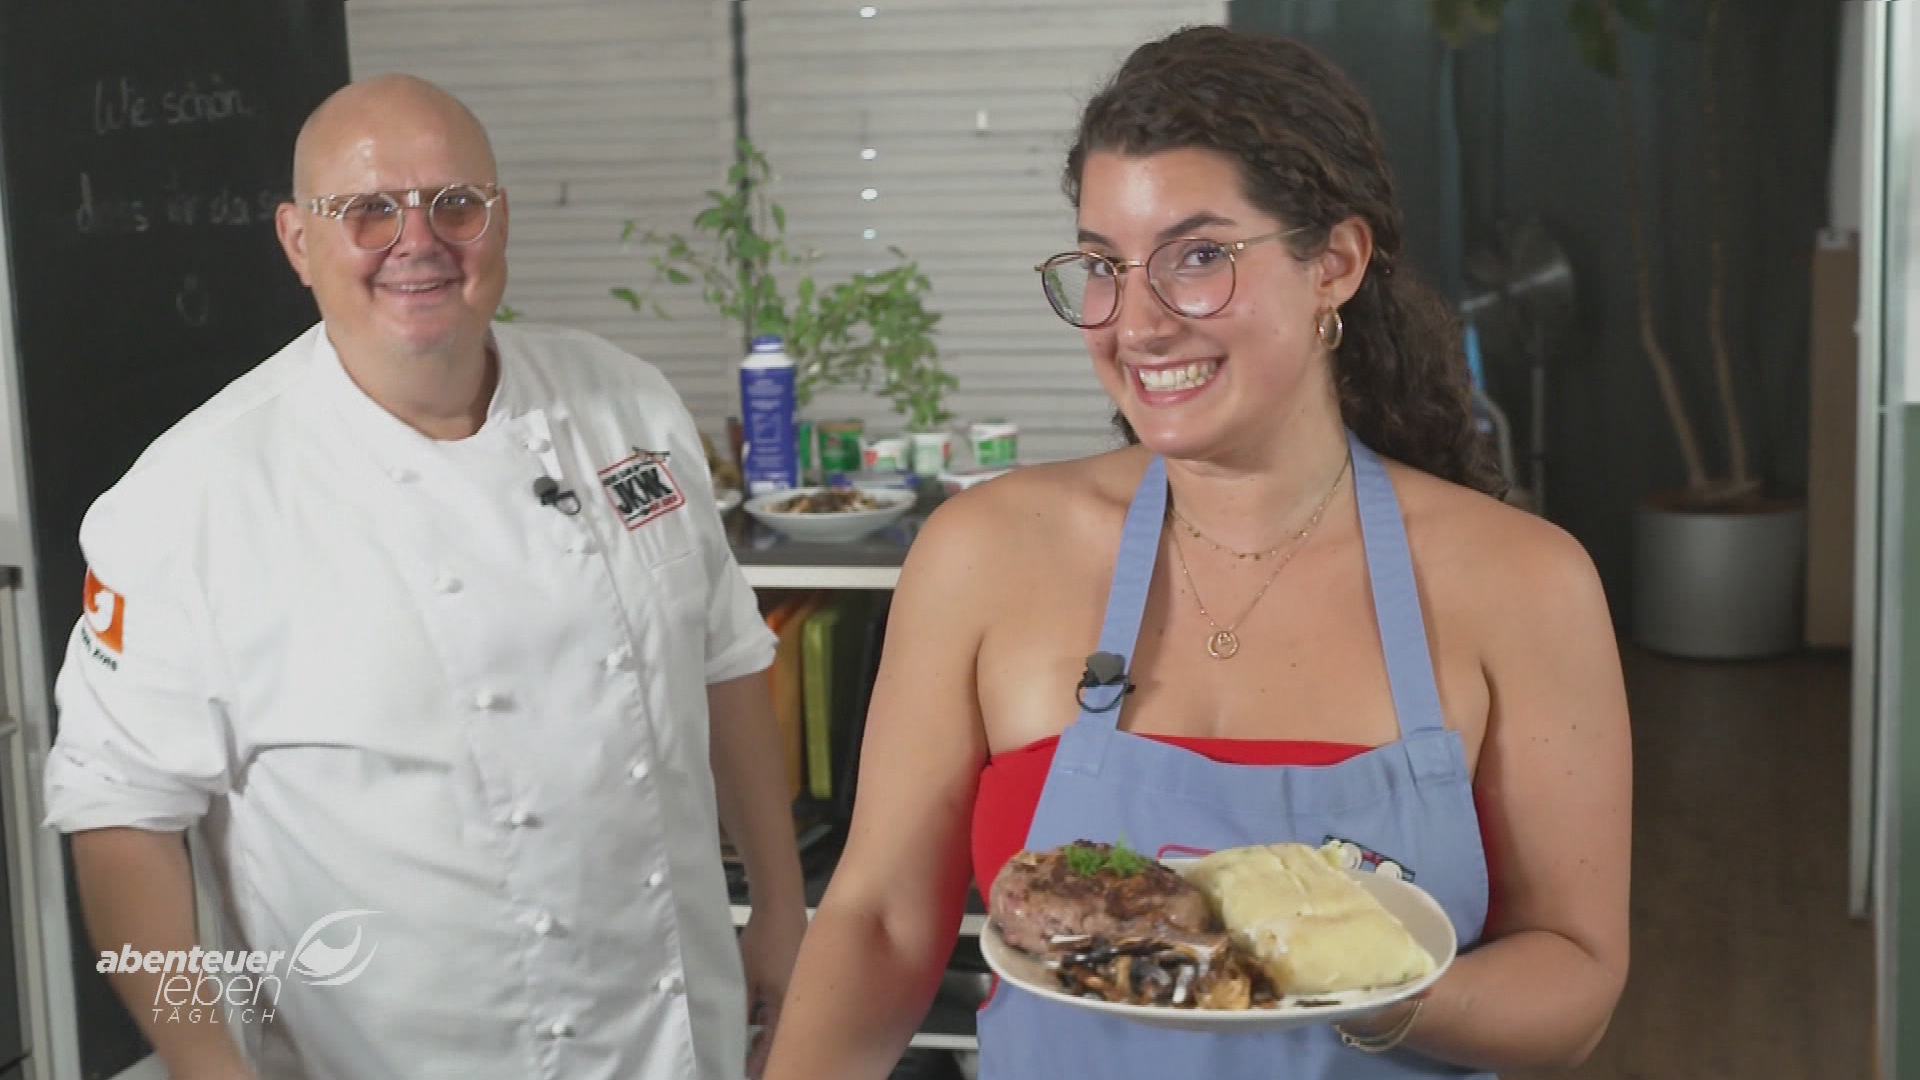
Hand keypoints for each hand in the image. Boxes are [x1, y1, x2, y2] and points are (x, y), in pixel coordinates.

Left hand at [738, 898, 807, 1077]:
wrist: (780, 904)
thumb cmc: (764, 939)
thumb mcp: (745, 978)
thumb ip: (742, 1008)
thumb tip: (737, 1034)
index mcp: (790, 1004)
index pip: (775, 1044)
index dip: (760, 1060)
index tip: (746, 1070)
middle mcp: (803, 999)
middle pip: (784, 1034)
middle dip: (766, 1047)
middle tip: (747, 1058)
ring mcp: (804, 986)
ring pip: (788, 1018)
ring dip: (772, 1029)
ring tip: (752, 1038)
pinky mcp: (803, 974)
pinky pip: (790, 1002)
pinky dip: (777, 1011)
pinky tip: (762, 1012)